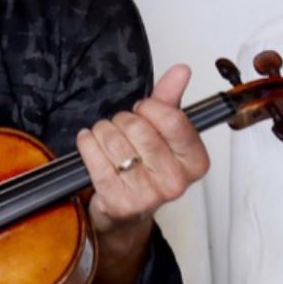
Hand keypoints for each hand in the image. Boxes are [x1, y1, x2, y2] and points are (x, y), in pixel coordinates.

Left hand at [75, 64, 210, 243]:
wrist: (127, 212)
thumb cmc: (145, 168)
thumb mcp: (162, 132)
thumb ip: (170, 99)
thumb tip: (181, 71)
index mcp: (195, 162)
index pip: (173, 119)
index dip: (150, 107)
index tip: (143, 110)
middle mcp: (176, 182)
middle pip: (139, 128)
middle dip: (123, 121)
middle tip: (122, 129)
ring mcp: (148, 195)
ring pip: (114, 141)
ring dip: (102, 132)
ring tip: (106, 138)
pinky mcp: (119, 202)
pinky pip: (95, 158)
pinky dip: (87, 144)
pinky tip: (89, 144)